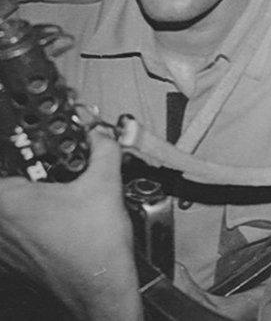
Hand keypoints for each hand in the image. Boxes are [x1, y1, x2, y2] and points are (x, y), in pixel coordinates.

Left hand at [0, 126, 141, 319]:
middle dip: (33, 179)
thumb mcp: (104, 185)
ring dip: (31, 204)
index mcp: (6, 200)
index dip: (26, 154)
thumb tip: (101, 137)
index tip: (44, 152)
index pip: (5, 161)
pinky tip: (60, 225)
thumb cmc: (95, 248)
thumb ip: (102, 152)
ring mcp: (1, 247)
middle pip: (9, 187)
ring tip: (60, 201)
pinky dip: (33, 226)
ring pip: (11, 213)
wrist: (102, 288)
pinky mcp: (10, 262)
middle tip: (58, 176)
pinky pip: (15, 234)